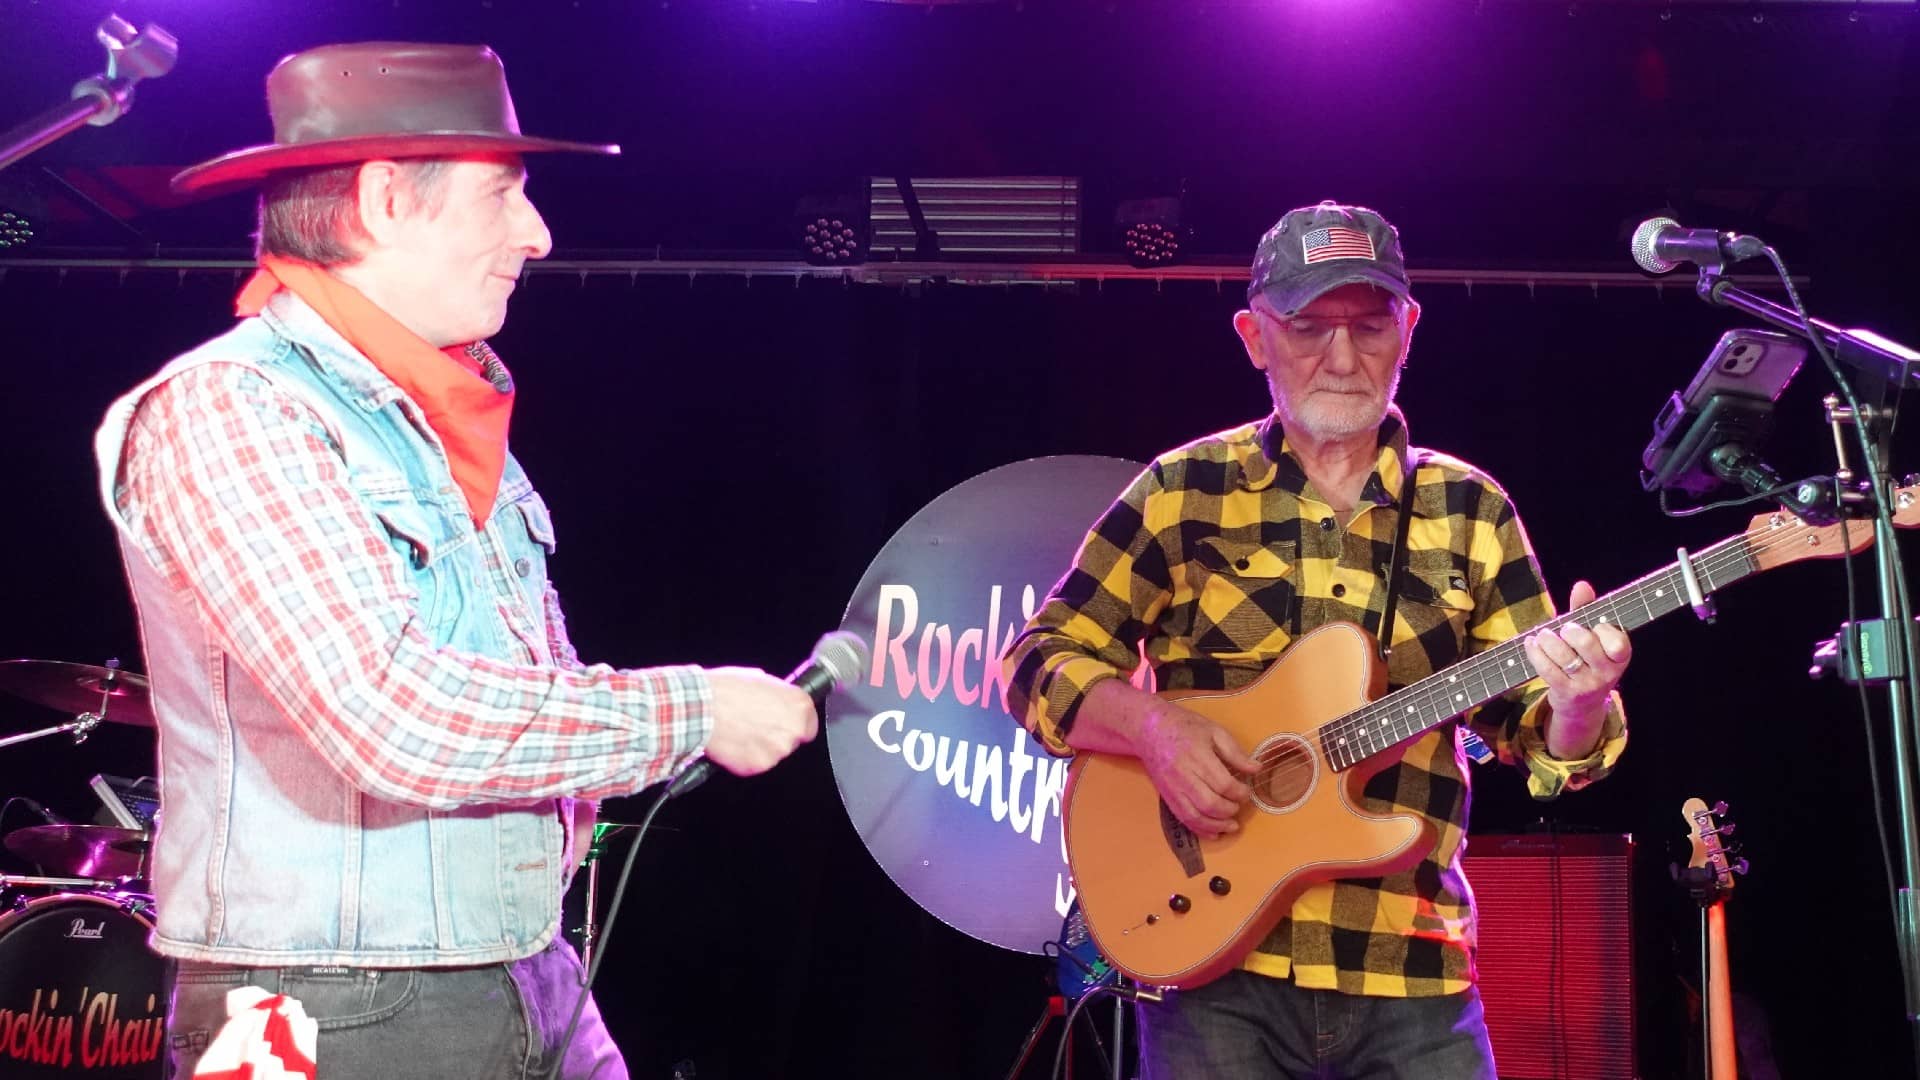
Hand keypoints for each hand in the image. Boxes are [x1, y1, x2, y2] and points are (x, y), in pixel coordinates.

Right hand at [702, 667, 819, 776]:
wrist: (701, 708)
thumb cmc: (726, 691)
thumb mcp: (760, 679)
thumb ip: (778, 695)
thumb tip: (778, 701)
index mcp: (798, 705)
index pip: (810, 723)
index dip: (795, 723)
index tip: (785, 723)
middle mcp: (793, 729)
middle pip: (793, 740)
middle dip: (776, 735)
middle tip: (755, 725)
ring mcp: (777, 750)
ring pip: (774, 753)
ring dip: (761, 747)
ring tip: (740, 730)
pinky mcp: (759, 765)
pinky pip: (756, 764)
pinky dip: (746, 758)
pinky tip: (734, 742)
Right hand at [1136, 700, 1259, 838]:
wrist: (1149, 730)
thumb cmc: (1185, 726)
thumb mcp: (1214, 731)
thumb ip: (1235, 752)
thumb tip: (1257, 768)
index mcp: (1198, 756)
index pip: (1223, 784)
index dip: (1240, 793)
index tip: (1247, 791)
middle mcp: (1184, 775)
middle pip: (1210, 803)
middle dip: (1230, 810)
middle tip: (1239, 806)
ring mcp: (1173, 788)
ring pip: (1196, 815)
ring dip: (1217, 825)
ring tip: (1232, 826)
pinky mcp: (1167, 796)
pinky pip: (1183, 818)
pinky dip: (1199, 829)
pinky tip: (1213, 833)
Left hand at [1524, 580, 1630, 750]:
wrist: (1581, 704)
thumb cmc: (1586, 660)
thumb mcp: (1592, 636)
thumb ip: (1586, 610)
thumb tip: (1582, 585)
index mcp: (1619, 656)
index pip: (1617, 641)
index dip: (1602, 630)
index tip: (1593, 625)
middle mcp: (1607, 672)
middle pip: (1586, 644)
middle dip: (1571, 631)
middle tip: (1565, 629)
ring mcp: (1587, 684)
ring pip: (1564, 656)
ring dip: (1548, 640)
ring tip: (1543, 635)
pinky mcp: (1567, 692)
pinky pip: (1547, 669)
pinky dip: (1535, 652)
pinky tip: (1531, 643)